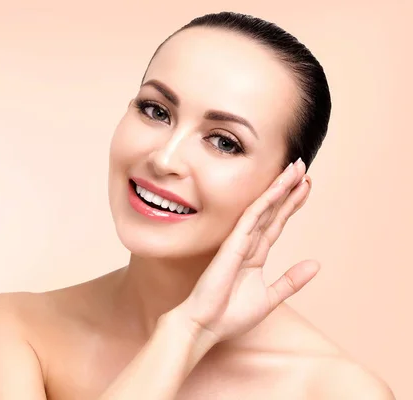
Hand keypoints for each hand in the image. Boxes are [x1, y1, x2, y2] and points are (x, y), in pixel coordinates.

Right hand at [174, 158, 318, 346]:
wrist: (205, 325)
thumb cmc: (230, 315)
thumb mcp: (270, 298)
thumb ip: (291, 280)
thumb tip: (315, 264)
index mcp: (255, 256)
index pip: (276, 224)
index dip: (291, 205)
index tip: (305, 187)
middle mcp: (247, 244)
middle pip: (272, 211)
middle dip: (288, 189)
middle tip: (301, 167)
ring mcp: (239, 243)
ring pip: (263, 209)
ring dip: (280, 188)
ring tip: (295, 169)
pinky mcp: (232, 245)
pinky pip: (252, 218)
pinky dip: (265, 202)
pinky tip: (278, 188)